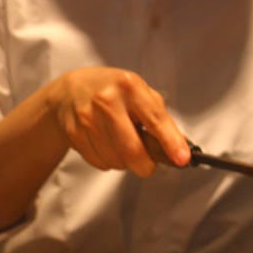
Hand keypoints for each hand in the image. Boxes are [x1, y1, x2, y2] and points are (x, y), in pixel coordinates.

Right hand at [47, 67, 190, 175]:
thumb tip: (182, 147)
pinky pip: (100, 163)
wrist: (70, 90)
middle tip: (147, 162)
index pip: (155, 120)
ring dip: (125, 161)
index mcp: (130, 87)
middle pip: (133, 151)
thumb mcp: (139, 94)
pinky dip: (108, 161)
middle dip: (145, 165)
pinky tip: (105, 144)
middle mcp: (107, 100)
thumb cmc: (112, 92)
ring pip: (117, 161)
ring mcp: (88, 118)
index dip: (171, 143)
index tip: (181, 159)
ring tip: (120, 143)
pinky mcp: (74, 133)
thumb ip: (161, 119)